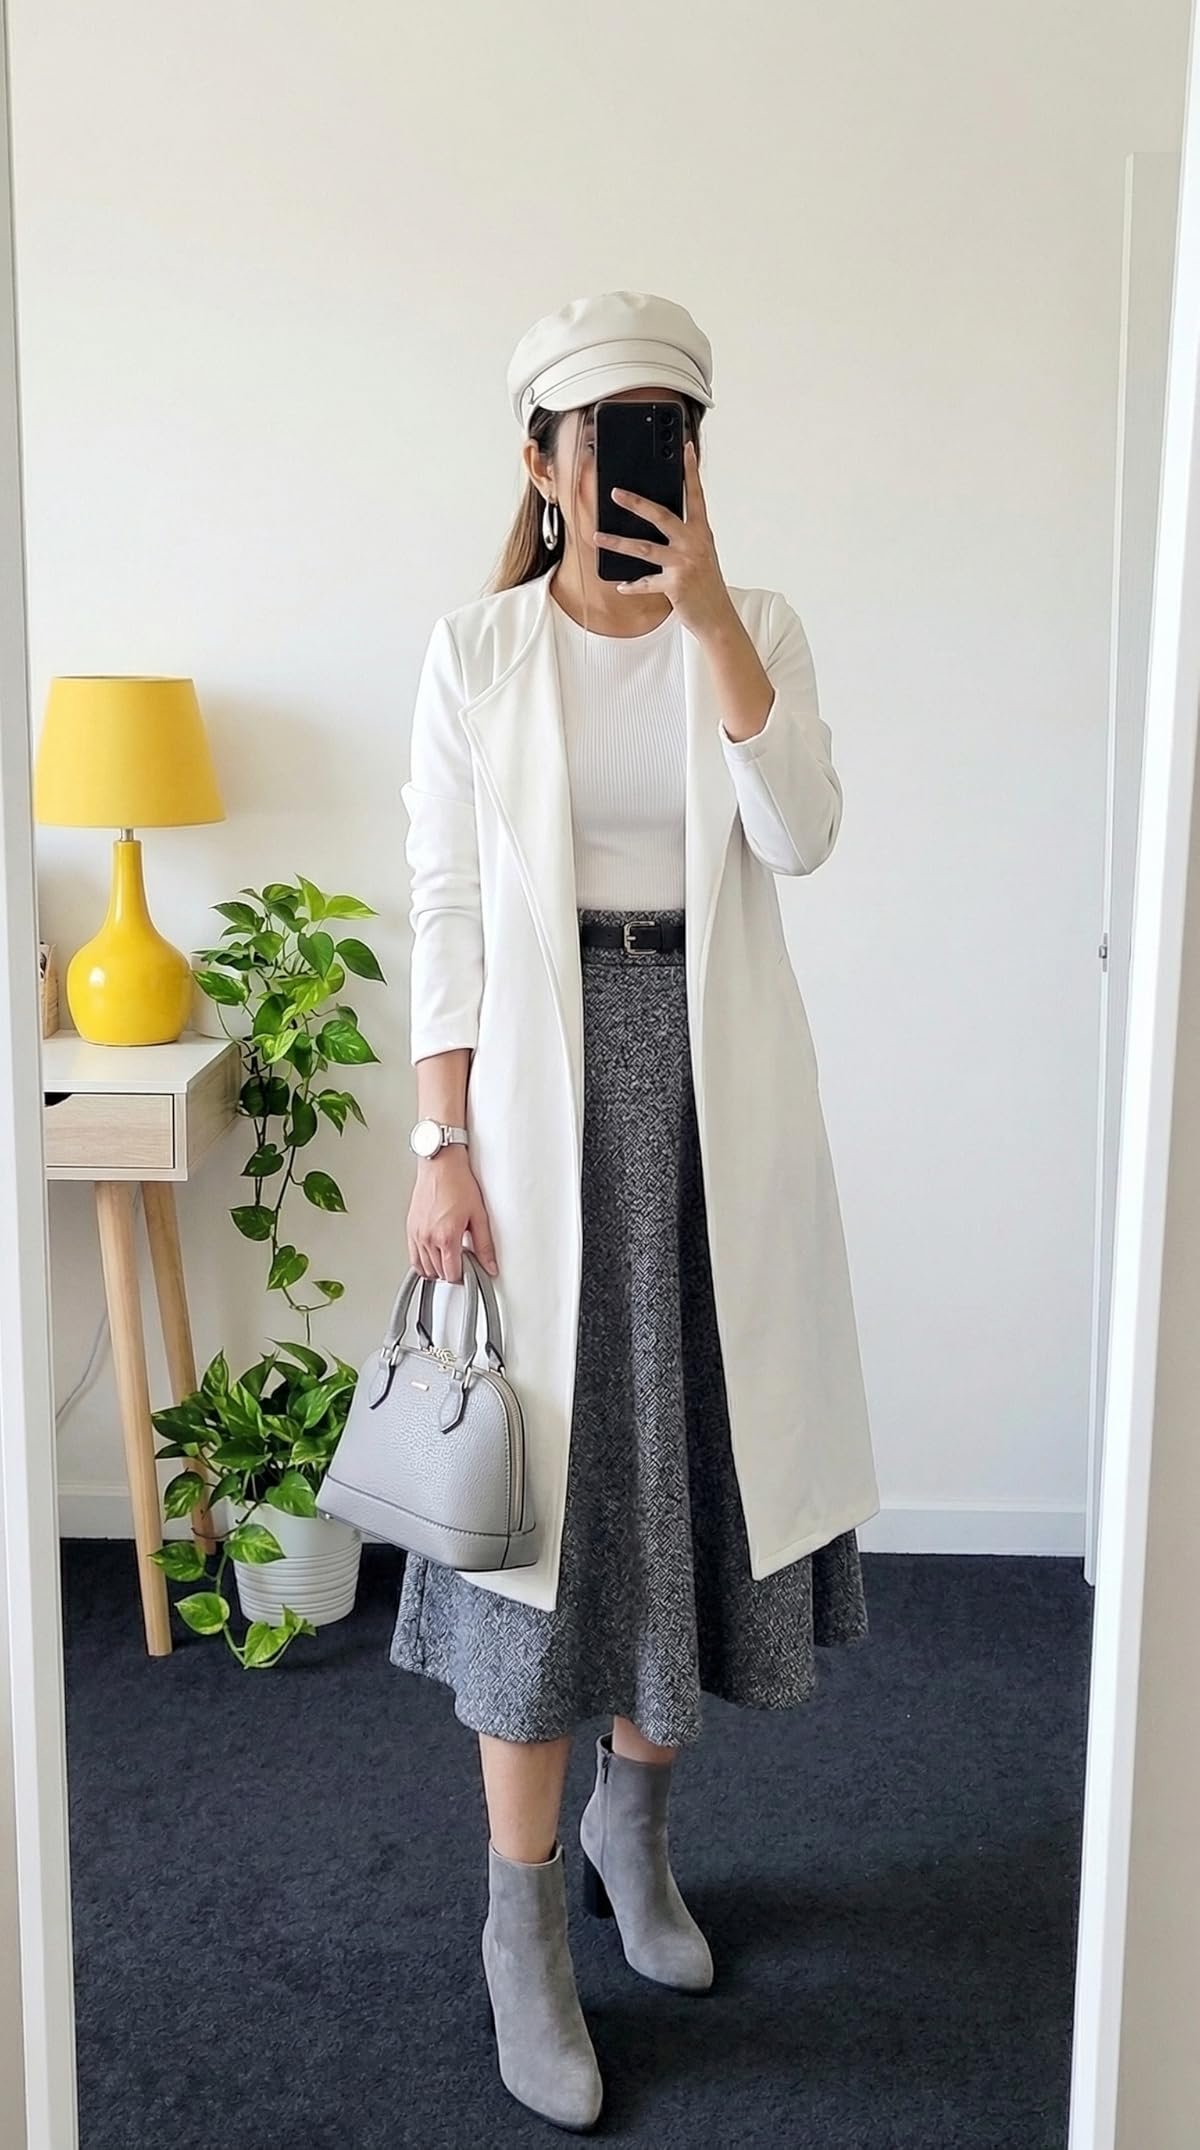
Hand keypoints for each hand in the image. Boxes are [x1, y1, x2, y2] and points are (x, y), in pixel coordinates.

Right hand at [407, 1149, 498, 1281]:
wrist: (440, 1164)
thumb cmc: (458, 1183)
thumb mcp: (479, 1215)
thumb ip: (485, 1245)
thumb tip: (490, 1265)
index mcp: (446, 1237)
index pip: (452, 1273)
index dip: (463, 1276)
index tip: (470, 1270)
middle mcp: (428, 1238)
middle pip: (438, 1273)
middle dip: (451, 1272)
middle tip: (463, 1262)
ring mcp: (416, 1234)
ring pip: (423, 1268)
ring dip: (437, 1269)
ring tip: (450, 1258)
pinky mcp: (410, 1228)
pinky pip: (413, 1257)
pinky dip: (423, 1262)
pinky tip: (434, 1256)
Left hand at [591, 438, 737, 638]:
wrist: (717, 618)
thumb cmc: (706, 585)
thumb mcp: (700, 554)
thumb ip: (684, 536)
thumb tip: (657, 519)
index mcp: (701, 532)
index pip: (695, 495)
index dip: (691, 471)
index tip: (685, 448)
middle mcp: (694, 544)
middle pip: (662, 516)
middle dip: (636, 503)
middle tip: (615, 492)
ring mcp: (685, 564)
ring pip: (644, 548)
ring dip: (617, 542)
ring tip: (597, 537)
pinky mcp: (675, 585)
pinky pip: (646, 583)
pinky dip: (632, 585)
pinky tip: (621, 585)